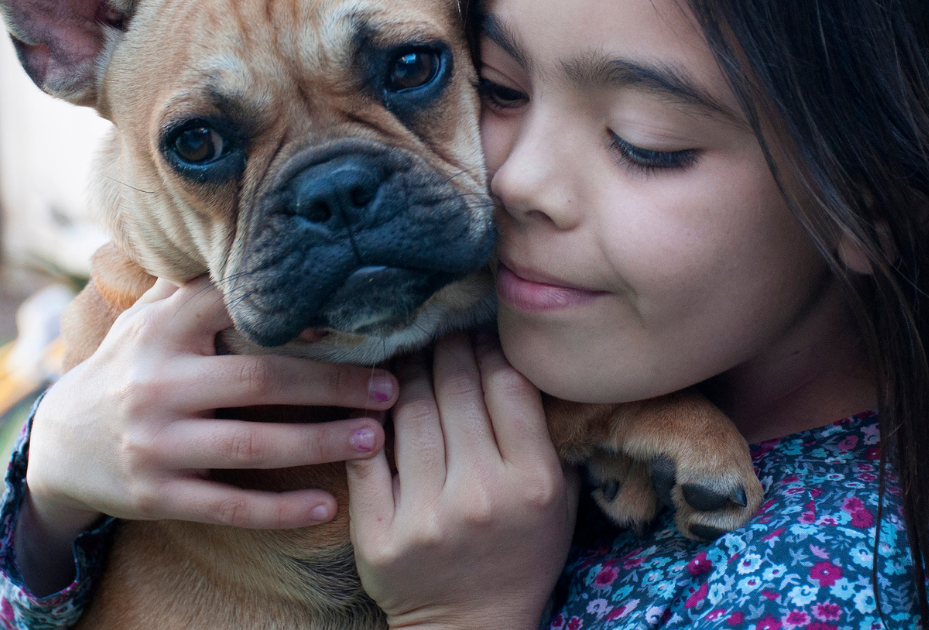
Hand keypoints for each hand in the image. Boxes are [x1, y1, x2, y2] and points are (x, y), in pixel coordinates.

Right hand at [17, 276, 398, 594]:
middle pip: (261, 379)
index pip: (235, 308)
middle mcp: (157, 383)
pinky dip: (280, 510)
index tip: (356, 320)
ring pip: (253, 445)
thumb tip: (250, 229)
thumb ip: (194, 284)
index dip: (296, 313)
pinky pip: (229, 504)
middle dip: (332, 383)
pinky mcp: (157, 495)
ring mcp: (155, 443)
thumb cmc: (126, 370)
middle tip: (391, 388)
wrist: (57, 448)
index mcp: (162, 331)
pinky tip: (328, 507)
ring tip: (375, 439)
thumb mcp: (146, 320)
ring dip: (322, 443)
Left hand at [347, 332, 576, 629]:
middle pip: (455, 389)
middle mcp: (480, 496)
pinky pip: (367, 454)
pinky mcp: (378, 535)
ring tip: (408, 353)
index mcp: (534, 482)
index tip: (479, 331)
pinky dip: (368, 418)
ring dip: (407, 371)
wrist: (472, 627)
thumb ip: (550, 435)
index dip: (489, 346)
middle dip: (446, 347)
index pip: (506, 385)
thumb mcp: (562, 499)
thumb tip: (527, 358)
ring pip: (409, 411)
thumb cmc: (522, 554)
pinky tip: (373, 397)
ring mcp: (425, 516)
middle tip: (439, 328)